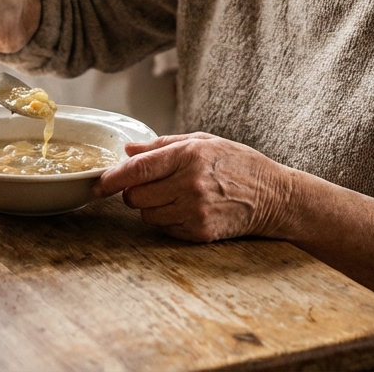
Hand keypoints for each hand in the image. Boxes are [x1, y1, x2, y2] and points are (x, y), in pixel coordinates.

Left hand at [92, 133, 294, 242]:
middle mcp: (189, 184)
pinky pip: (165, 229)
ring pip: (147, 215)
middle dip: (135, 193)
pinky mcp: (200, 232)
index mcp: (188, 155)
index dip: (111, 179)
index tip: (98, 184)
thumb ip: (162, 145)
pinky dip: (169, 221)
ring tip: (176, 197)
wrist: (274, 196)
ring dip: (152, 208)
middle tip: (152, 186)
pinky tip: (189, 210)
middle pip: (136, 197)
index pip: (137, 169)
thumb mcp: (203, 142)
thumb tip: (128, 150)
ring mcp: (195, 211)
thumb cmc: (238, 163)